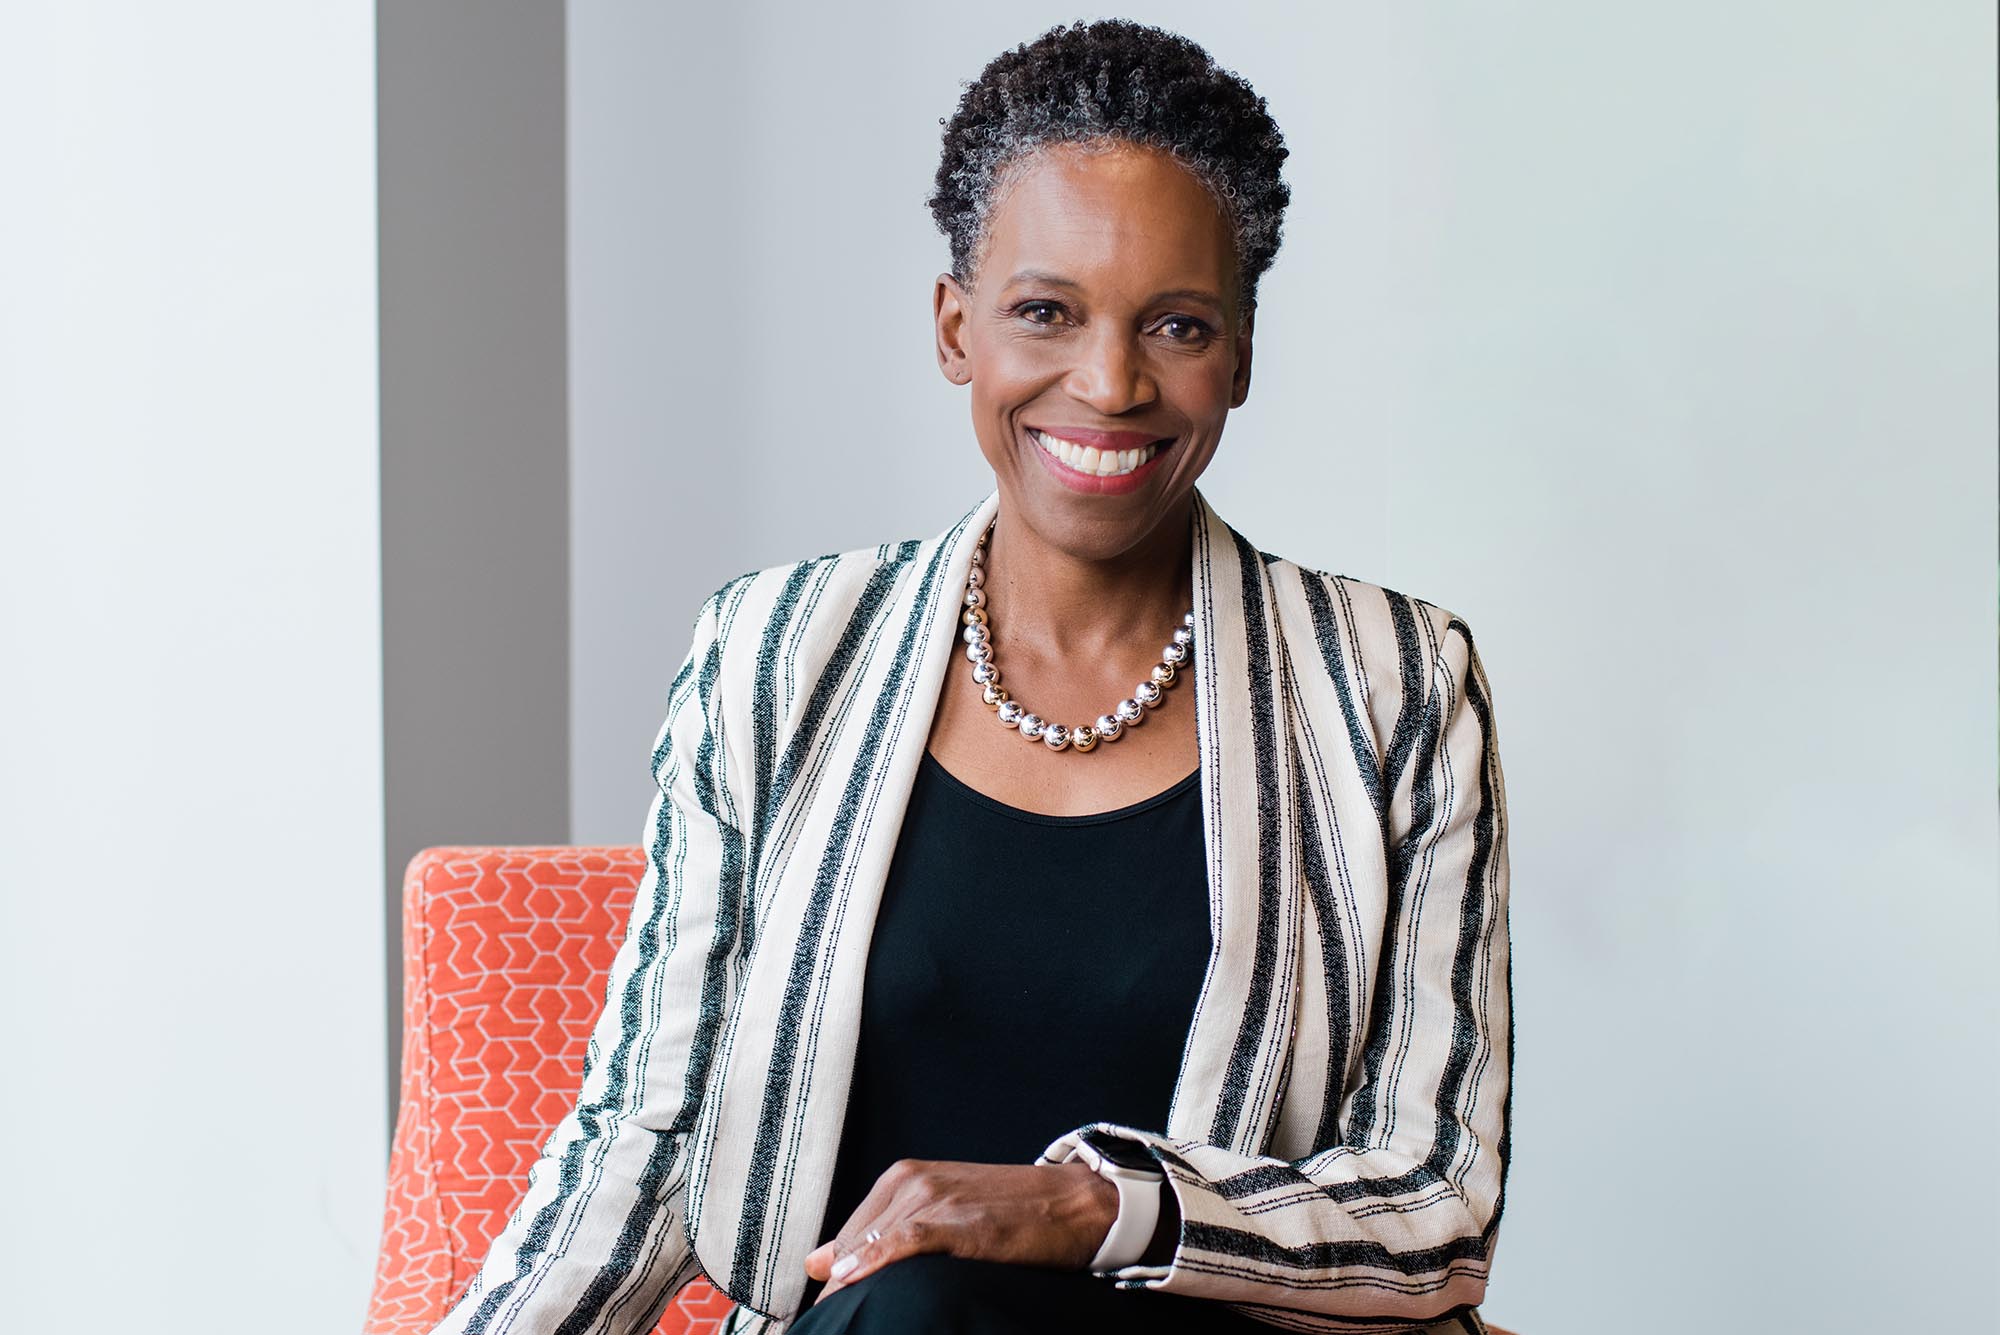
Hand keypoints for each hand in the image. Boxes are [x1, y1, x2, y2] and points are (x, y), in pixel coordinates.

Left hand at [802, 1158, 1116, 1303]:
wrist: (1075, 1202)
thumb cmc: (1010, 1211)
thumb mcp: (939, 1209)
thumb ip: (879, 1232)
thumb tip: (818, 1263)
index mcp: (902, 1178)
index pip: (845, 1238)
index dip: (833, 1279)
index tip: (830, 1312)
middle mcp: (912, 1183)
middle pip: (851, 1247)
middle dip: (839, 1289)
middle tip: (838, 1324)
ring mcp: (936, 1200)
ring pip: (871, 1246)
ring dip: (851, 1287)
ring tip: (845, 1322)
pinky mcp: (961, 1222)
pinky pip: (906, 1242)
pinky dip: (876, 1259)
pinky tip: (851, 1279)